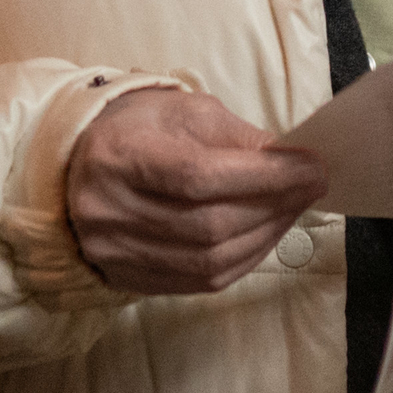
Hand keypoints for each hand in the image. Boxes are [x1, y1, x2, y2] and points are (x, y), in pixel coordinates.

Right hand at [71, 89, 325, 295]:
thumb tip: (291, 164)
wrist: (79, 163)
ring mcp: (116, 252)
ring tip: (292, 209)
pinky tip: (265, 234)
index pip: (198, 176)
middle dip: (274, 206)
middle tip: (312, 187)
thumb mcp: (185, 111)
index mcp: (118, 155)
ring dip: (265, 235)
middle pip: (207, 224)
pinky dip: (244, 259)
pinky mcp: (129, 278)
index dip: (263, 176)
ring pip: (208, 260)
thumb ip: (237, 137)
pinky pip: (200, 281)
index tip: (313, 168)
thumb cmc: (140, 129)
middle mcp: (108, 210)